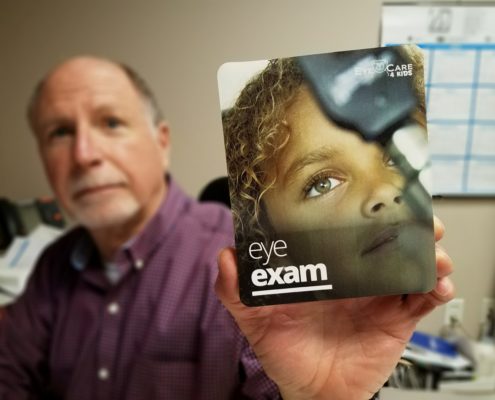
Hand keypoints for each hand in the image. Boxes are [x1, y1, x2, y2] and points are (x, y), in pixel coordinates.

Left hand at [215, 217, 453, 399]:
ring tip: (433, 252)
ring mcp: (377, 295)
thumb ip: (236, 291)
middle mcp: (354, 276)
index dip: (360, 211)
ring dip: (427, 252)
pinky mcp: (396, 318)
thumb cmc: (286, 352)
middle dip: (405, 224)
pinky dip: (435, 289)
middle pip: (385, 239)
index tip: (370, 195)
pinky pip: (422, 300)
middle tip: (415, 217)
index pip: (344, 230)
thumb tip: (225, 257)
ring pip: (410, 263)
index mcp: (325, 267)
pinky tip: (436, 285)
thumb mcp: (255, 320)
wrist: (314, 393)